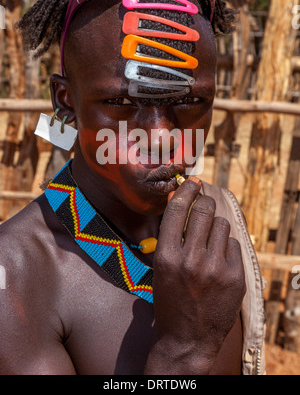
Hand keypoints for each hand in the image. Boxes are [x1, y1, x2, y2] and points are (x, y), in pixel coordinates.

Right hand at [148, 178, 245, 373]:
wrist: (187, 339)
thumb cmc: (169, 301)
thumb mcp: (160, 268)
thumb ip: (170, 238)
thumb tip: (182, 204)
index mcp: (167, 256)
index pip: (178, 209)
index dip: (186, 190)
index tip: (192, 181)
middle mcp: (191, 260)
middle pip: (204, 210)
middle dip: (204, 203)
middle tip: (204, 205)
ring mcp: (216, 269)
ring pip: (222, 225)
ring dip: (216, 227)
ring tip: (210, 242)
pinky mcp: (235, 278)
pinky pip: (235, 245)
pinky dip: (227, 247)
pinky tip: (219, 260)